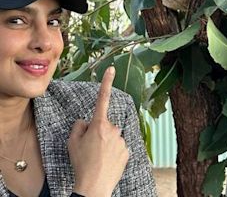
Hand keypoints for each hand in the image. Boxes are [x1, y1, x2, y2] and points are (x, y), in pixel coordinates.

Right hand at [68, 67, 128, 196]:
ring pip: (113, 137)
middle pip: (105, 125)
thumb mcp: (72, 143)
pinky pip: (119, 147)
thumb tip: (85, 122)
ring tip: (97, 158)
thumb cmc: (81, 164)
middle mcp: (114, 129)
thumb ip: (79, 127)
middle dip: (99, 133)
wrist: (94, 186)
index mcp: (99, 124)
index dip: (106, 82)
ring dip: (106, 144)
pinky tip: (106, 162)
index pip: (102, 99)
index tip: (112, 69)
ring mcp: (122, 140)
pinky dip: (113, 153)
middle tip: (90, 149)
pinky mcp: (127, 150)